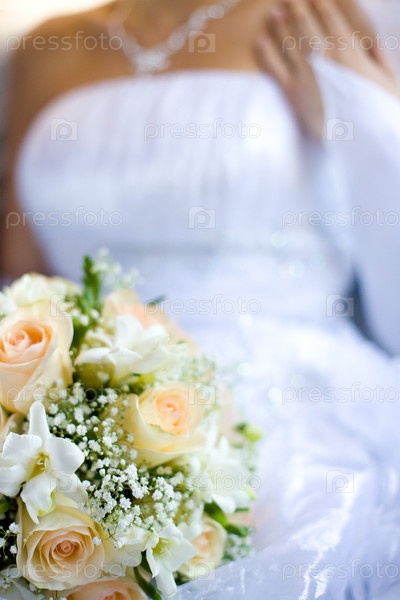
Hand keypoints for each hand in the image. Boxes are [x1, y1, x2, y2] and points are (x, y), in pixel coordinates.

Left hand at [257, 0, 399, 138]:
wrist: (361, 138)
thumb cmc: (378, 111)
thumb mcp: (388, 79)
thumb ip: (379, 58)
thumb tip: (375, 43)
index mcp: (347, 48)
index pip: (329, 16)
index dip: (319, 3)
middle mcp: (324, 56)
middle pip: (305, 24)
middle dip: (296, 8)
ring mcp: (306, 73)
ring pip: (288, 42)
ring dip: (280, 25)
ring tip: (273, 14)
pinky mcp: (293, 93)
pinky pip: (275, 69)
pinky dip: (266, 53)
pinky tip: (260, 41)